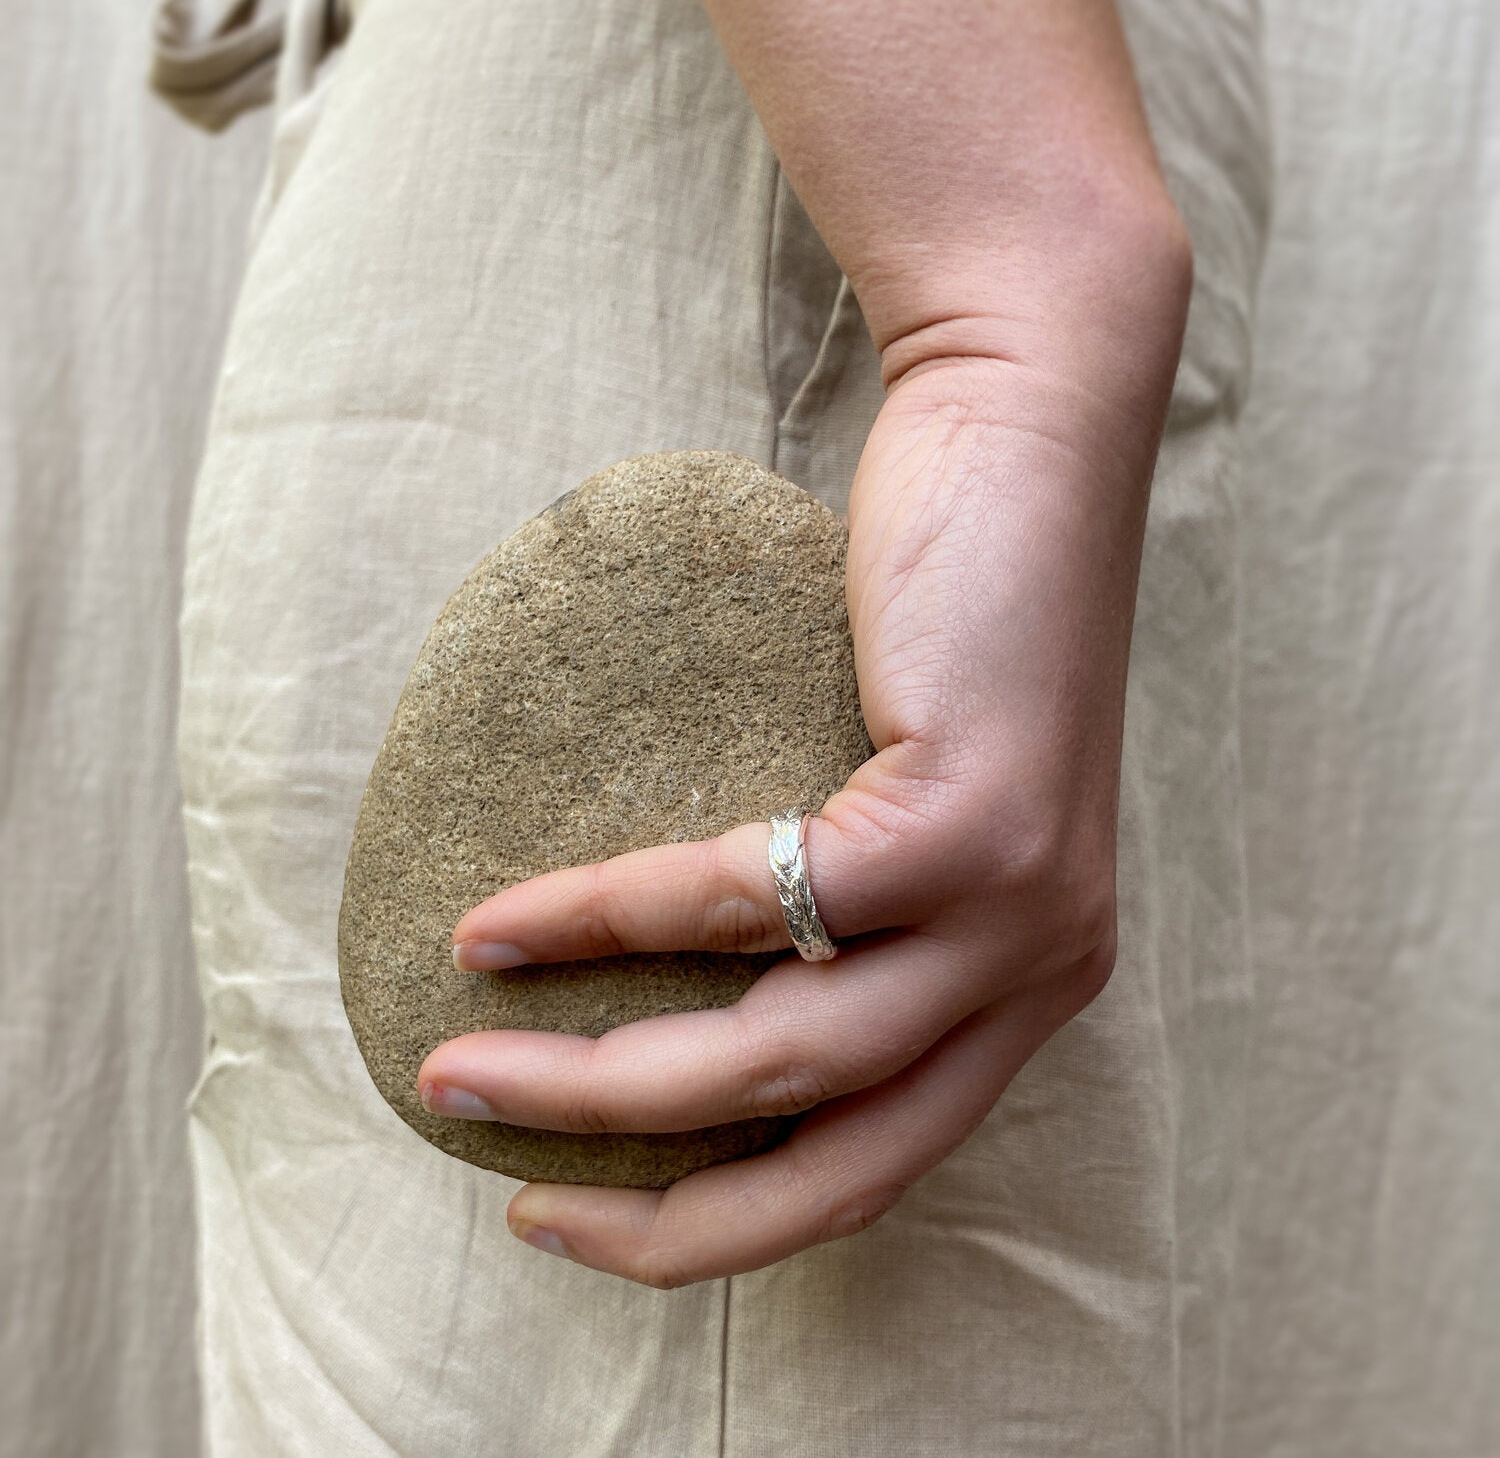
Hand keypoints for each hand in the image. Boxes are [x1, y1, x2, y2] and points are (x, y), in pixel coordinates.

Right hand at [416, 285, 1184, 1286]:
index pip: (865, 1167)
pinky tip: (508, 925)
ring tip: (463, 1069)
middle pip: (831, 1160)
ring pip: (783, 1060)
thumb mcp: (900, 802)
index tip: (583, 1208)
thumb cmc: (938, 613)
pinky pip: (751, 901)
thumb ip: (829, 907)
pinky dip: (614, 921)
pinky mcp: (967, 823)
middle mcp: (1036, 977)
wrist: (1028, 431)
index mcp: (1017, 990)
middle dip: (655, 1211)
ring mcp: (1016, 910)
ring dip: (603, 1084)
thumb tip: (663, 985)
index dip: (718, 1228)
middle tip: (512, 1190)